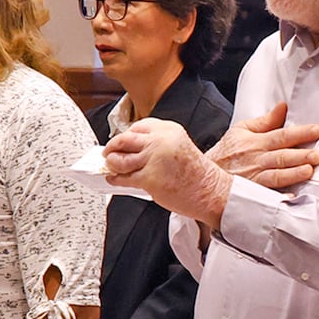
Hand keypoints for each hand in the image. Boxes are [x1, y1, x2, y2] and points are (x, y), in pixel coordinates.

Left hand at [104, 118, 232, 227]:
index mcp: (168, 129)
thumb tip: (131, 151)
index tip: (121, 142)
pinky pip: (124, 178)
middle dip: (112, 147)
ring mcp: (153, 159)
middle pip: (124, 139)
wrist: (210, 191)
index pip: (138, 127)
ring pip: (120, 159)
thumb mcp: (178, 147)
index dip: (126, 135)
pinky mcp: (149, 178)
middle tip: (108, 153)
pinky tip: (114, 179)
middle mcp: (160, 141)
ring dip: (112, 164)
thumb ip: (156, 145)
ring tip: (112, 167)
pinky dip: (115, 179)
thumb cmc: (196, 174)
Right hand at [208, 102, 318, 188]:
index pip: (281, 135)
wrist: (205, 176)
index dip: (299, 133)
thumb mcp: (242, 130)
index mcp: (256, 143)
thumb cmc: (226, 153)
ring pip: (276, 176)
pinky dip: (279, 198)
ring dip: (292, 174)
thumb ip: (266, 121)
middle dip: (299, 155)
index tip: (316, 131)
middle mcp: (256, 160)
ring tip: (308, 171)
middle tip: (317, 154)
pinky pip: (267, 197)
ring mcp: (254, 179)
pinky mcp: (252, 195)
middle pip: (281, 156)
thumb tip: (283, 107)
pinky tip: (291, 198)